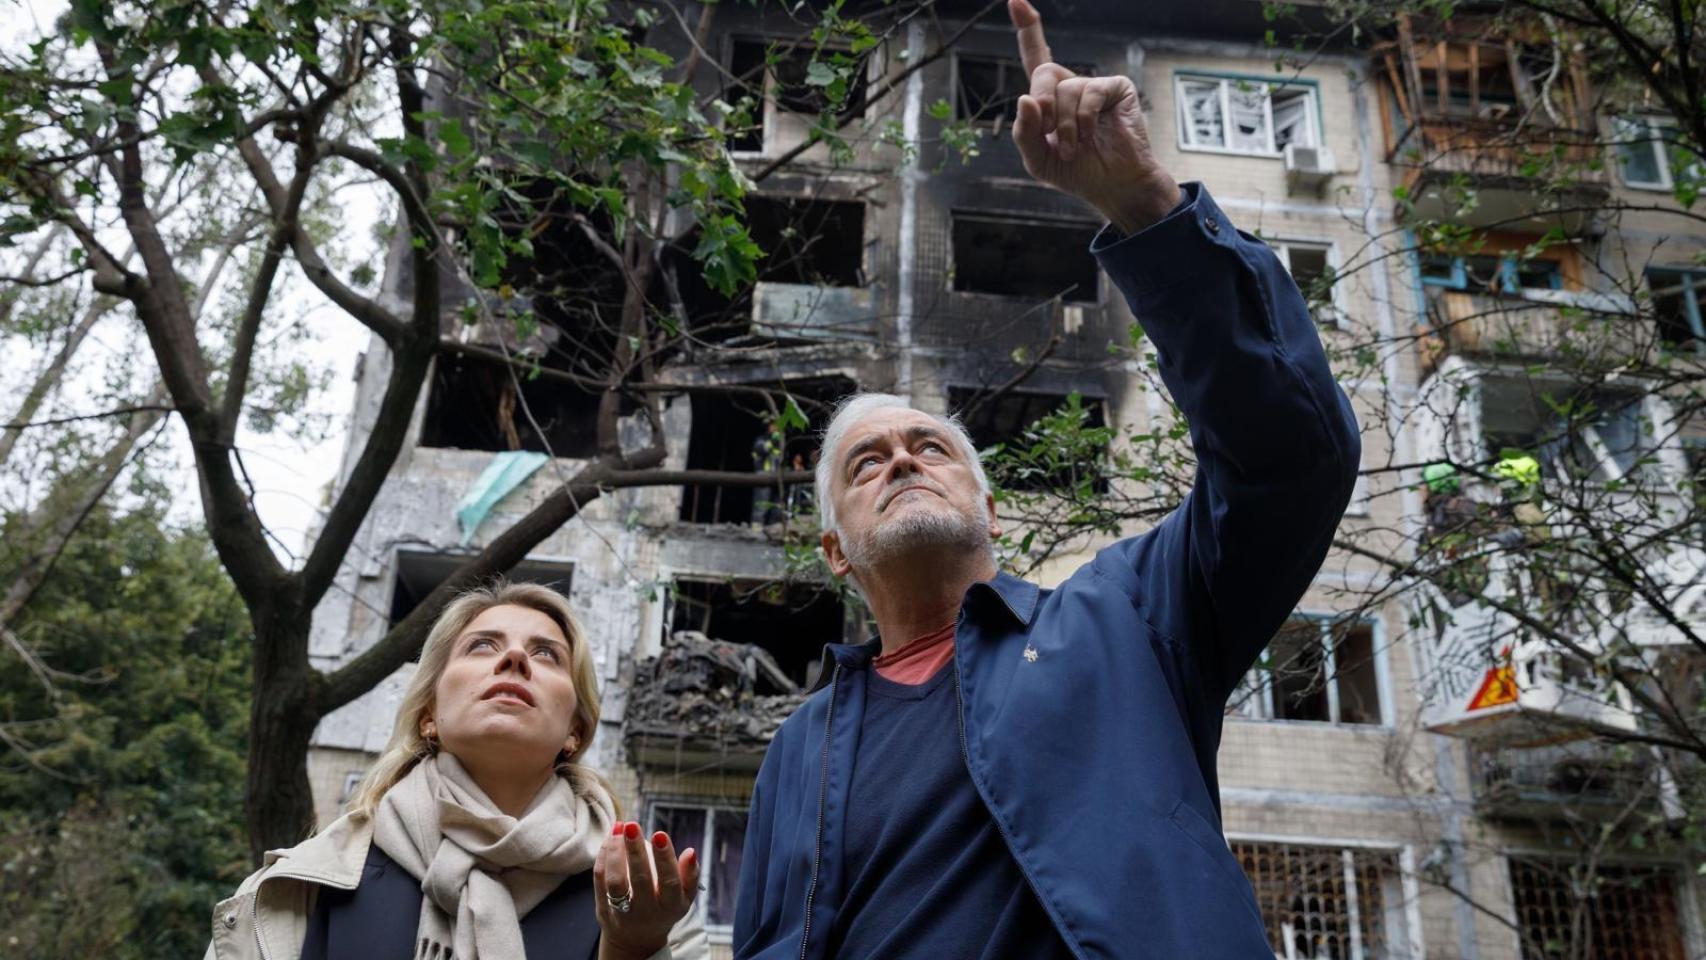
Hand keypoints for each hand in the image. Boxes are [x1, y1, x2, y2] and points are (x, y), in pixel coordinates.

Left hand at [594, 821, 701, 959]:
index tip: (659, 834)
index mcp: (670, 907)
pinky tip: (609, 839)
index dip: (664, 859)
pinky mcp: (603, 909)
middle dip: (635, 851)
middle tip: (633, 825)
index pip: (668, 882)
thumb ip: (690, 876)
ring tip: (619, 828)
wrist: (636, 939)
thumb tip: (690, 852)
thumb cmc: (664, 909)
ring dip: (615, 852)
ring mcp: (622, 913)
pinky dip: (602, 857)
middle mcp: (646, 912)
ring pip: (615, 881)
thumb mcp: (683, 898)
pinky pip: (600, 880)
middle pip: (639, 880)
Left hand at [1008, 0, 1180, 232]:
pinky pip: (1090, 92)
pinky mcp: (1116, 88)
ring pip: (1065, 88)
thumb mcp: (1037, 159)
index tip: (1016, 0)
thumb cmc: (1076, 170)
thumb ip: (1024, 133)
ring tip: (1073, 145)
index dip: (1028, 30)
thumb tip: (1025, 99)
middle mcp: (1071, 85)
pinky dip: (1083, 118)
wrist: (1112, 185)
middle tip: (1049, 131)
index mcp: (1049, 98)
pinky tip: (1090, 135)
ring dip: (1063, 124)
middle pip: (1043, 70)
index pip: (1035, 56)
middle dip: (1041, 103)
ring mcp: (1094, 85)